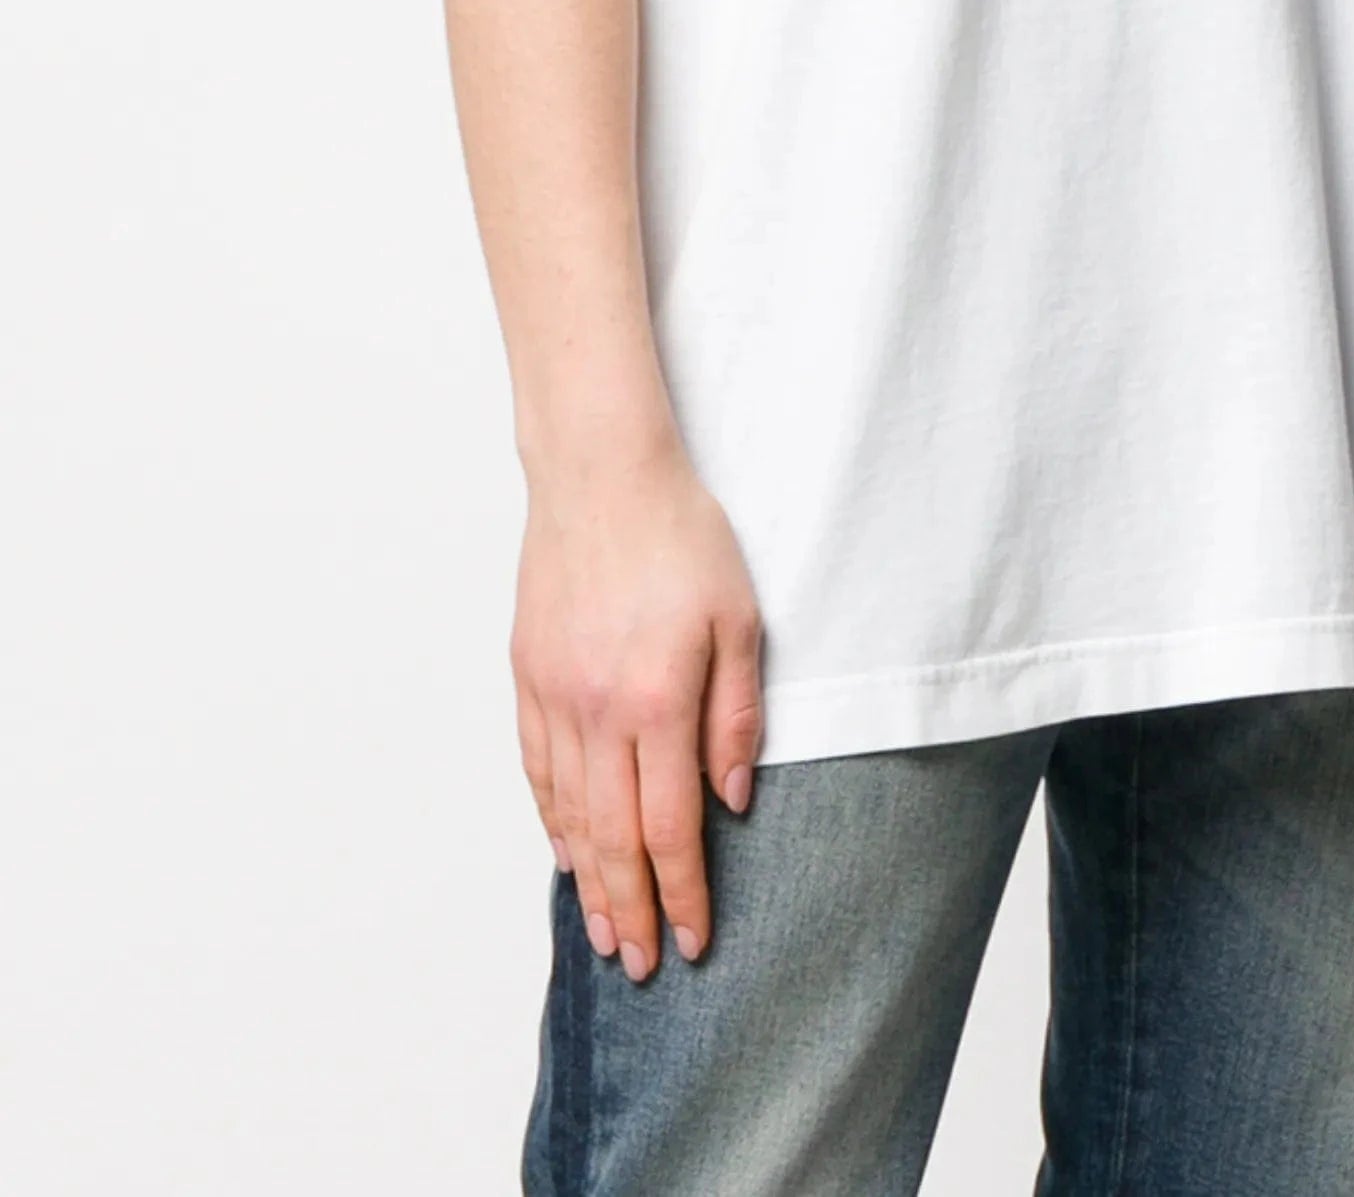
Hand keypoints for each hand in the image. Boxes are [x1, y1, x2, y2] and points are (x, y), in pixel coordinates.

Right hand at [512, 440, 762, 976]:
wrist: (601, 473)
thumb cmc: (681, 536)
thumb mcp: (739, 620)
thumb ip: (737, 716)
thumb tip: (732, 800)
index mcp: (656, 702)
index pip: (669, 828)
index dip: (684, 893)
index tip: (695, 940)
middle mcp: (596, 712)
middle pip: (612, 838)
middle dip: (632, 911)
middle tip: (643, 966)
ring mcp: (554, 695)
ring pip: (569, 812)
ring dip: (589, 879)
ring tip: (605, 932)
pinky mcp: (528, 674)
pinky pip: (537, 767)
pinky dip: (552, 819)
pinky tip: (567, 850)